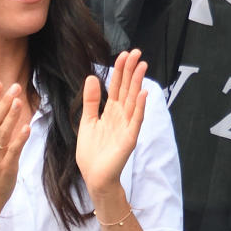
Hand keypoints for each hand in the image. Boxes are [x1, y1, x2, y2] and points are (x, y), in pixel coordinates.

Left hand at [76, 49, 148, 206]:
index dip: (120, 71)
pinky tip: (143, 94)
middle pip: (127, 90)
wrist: (95, 177)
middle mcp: (121, 117)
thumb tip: (91, 78)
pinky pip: (136, 121)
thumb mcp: (87, 122)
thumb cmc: (92, 153)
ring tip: (142, 66)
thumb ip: (91, 101)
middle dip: (131, 71)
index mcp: (111, 113)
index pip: (117, 87)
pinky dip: (140, 108)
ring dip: (138, 83)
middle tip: (136, 53)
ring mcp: (127, 127)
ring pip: (134, 101)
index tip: (123, 55)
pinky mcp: (129, 139)